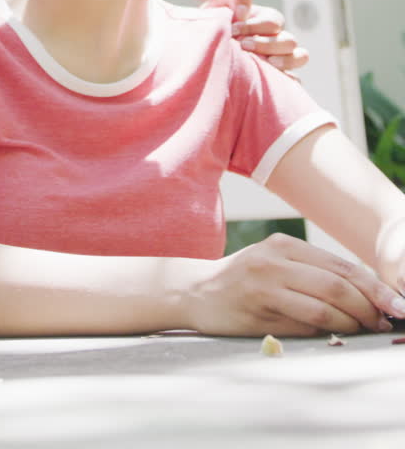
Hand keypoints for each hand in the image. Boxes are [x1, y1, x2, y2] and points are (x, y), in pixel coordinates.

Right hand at [186, 232, 404, 336]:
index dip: (373, 286)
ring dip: (353, 320)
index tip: (396, 302)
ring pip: (324, 303)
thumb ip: (310, 276)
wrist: (195, 291)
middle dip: (370, 304)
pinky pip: (304, 319)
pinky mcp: (257, 308)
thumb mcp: (275, 266)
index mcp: (284, 245)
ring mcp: (265, 282)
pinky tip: (340, 333)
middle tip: (388, 320)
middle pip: (337, 282)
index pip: (340, 265)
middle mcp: (275, 259)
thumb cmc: (243, 283)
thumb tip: (362, 299)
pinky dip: (329, 328)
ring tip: (368, 328)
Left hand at [213, 0, 308, 73]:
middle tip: (243, 45)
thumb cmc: (217, 24)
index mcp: (267, 20)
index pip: (274, 21)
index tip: (233, 29)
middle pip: (290, 41)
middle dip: (266, 44)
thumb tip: (243, 10)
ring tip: (266, 63)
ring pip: (300, 57)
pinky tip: (272, 79)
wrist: (207, 46)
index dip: (255, 25)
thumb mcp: (221, 5)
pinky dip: (289, 79)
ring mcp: (282, 58)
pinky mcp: (279, 78)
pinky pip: (295, 80)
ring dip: (285, 60)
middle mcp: (278, 39)